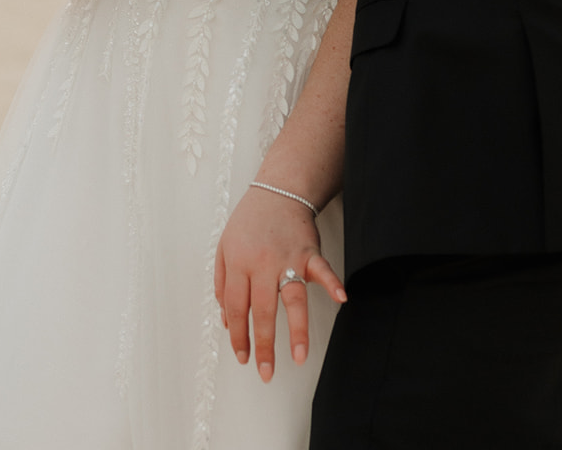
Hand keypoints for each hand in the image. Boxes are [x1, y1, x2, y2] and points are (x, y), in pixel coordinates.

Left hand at [214, 187, 345, 381]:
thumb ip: (221, 283)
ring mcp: (287, 257)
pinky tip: (341, 299)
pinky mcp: (309, 251)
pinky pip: (322, 270)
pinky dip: (332, 283)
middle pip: (261, 311)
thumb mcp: (224, 246)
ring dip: (297, 330)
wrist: (277, 189)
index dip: (238, 335)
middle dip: (263, 345)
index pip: (235, 307)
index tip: (243, 356)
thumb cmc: (250, 220)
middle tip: (265, 371)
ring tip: (300, 357)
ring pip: (292, 298)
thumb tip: (226, 321)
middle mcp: (262, 263)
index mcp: (238, 262)